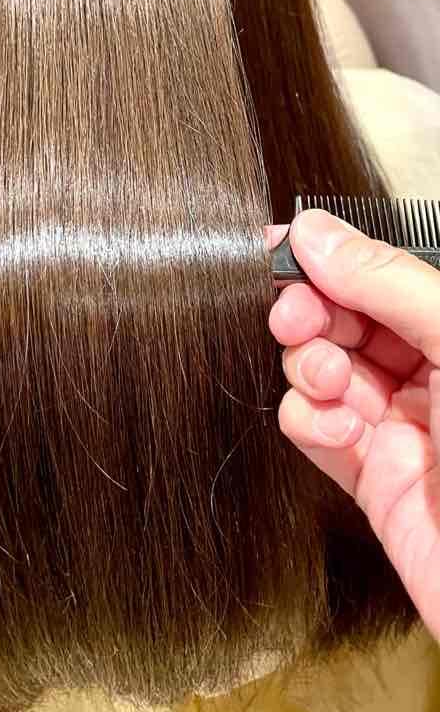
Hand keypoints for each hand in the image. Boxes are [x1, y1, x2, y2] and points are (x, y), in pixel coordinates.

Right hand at [269, 209, 439, 636]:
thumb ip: (389, 284)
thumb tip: (316, 235)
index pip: (384, 277)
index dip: (333, 261)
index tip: (286, 249)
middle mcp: (436, 374)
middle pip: (344, 318)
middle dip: (310, 312)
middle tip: (297, 320)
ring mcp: (402, 425)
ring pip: (320, 368)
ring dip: (307, 365)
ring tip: (327, 381)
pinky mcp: (372, 476)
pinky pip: (312, 429)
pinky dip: (307, 419)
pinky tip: (334, 428)